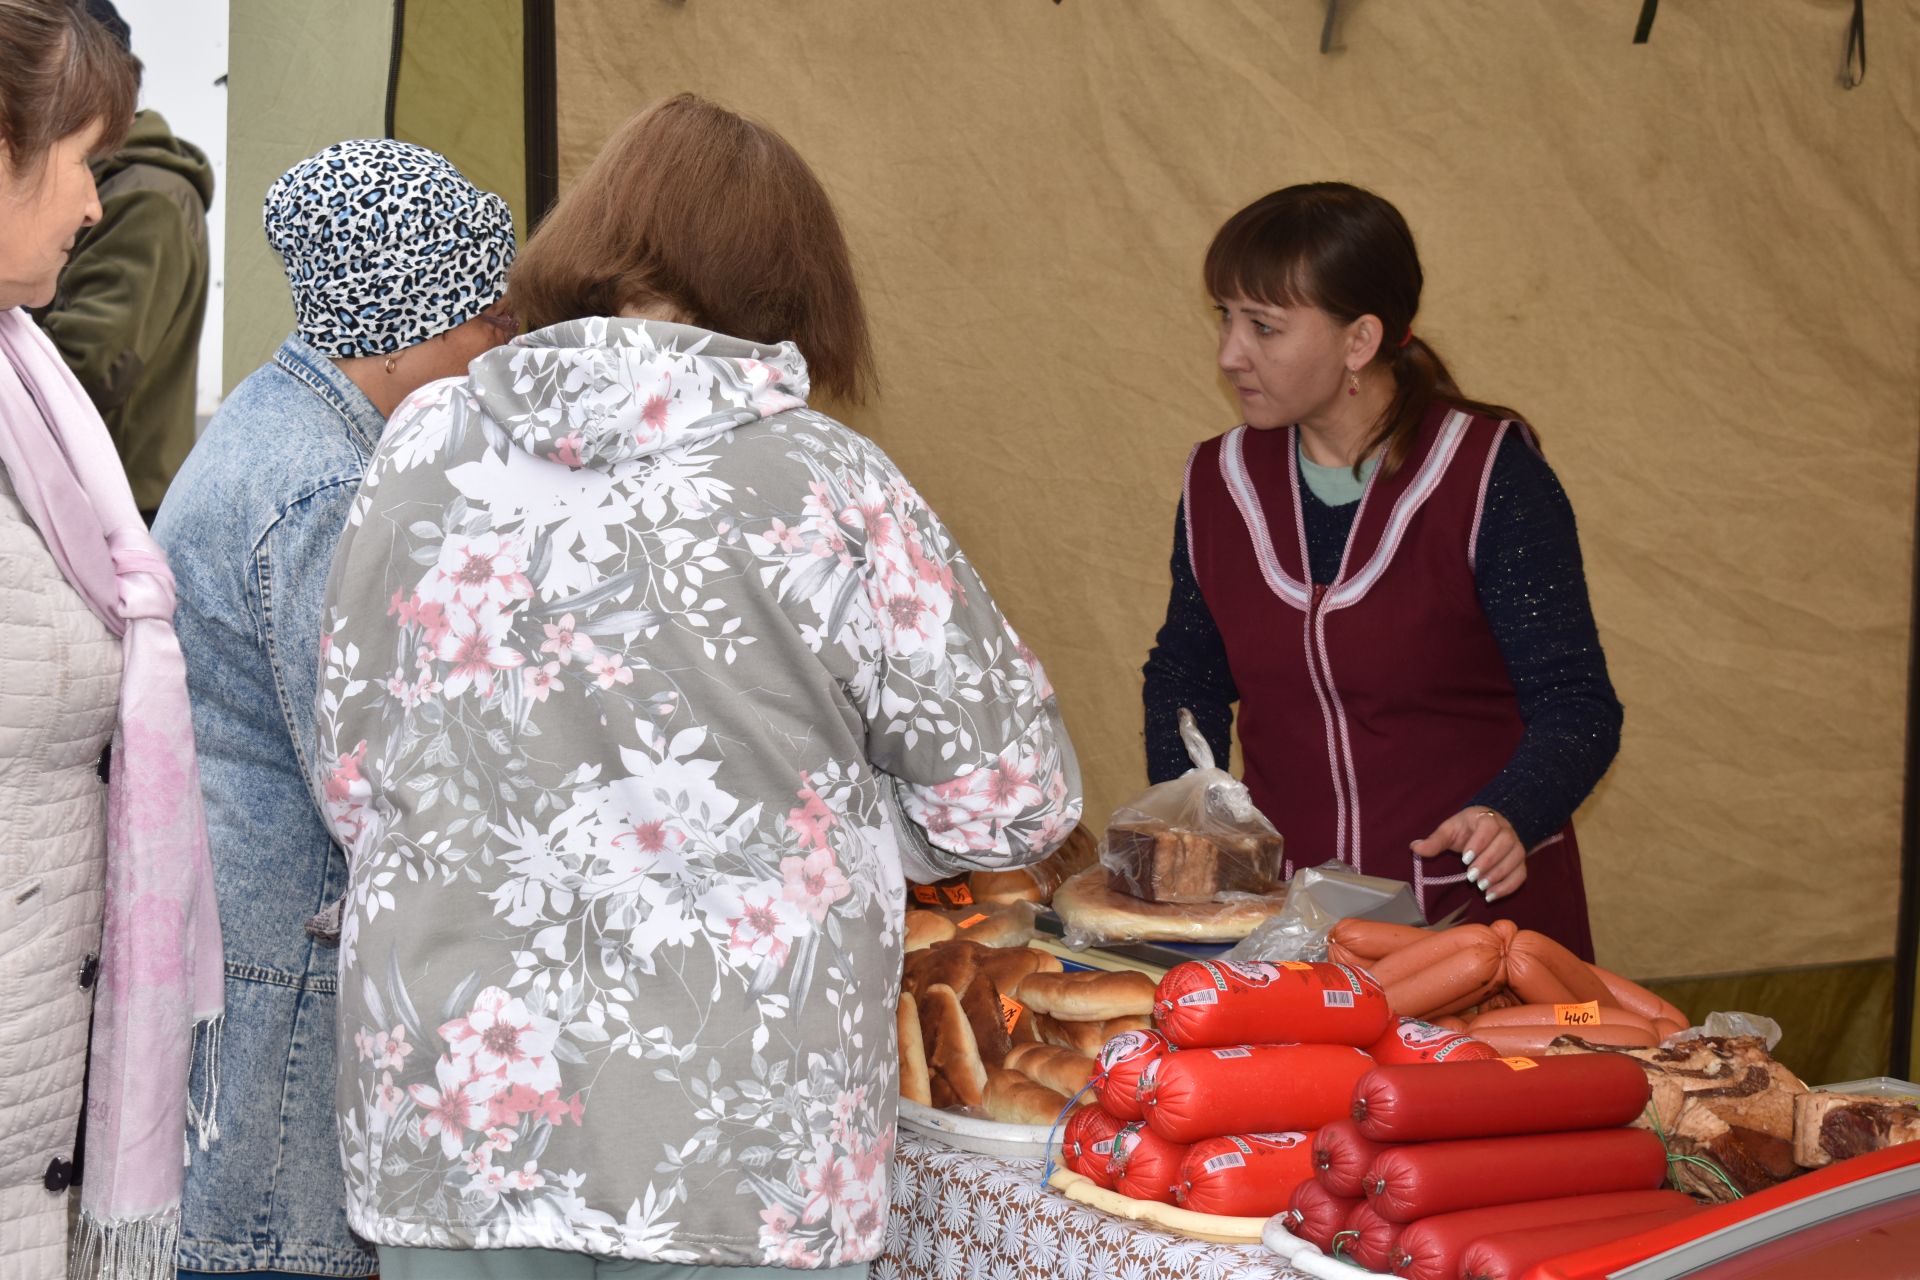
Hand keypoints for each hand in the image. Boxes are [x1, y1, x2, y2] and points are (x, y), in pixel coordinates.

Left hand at [1410, 807, 1526, 902]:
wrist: (1487, 829)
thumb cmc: (1465, 830)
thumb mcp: (1449, 831)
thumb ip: (1435, 840)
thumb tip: (1415, 848)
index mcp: (1487, 818)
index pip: (1488, 827)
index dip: (1479, 843)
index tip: (1464, 859)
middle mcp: (1506, 830)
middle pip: (1505, 843)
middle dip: (1488, 862)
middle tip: (1471, 877)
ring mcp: (1516, 846)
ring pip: (1515, 859)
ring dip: (1499, 875)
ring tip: (1481, 887)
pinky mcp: (1520, 862)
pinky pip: (1521, 874)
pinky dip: (1508, 886)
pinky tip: (1491, 896)